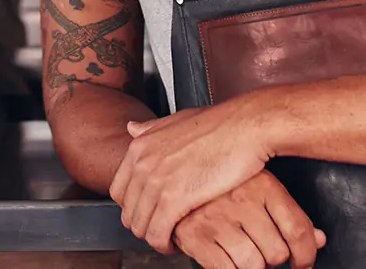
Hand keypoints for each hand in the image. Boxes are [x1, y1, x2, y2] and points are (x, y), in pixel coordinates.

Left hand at [112, 103, 272, 252]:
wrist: (246, 127)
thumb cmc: (220, 125)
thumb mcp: (177, 121)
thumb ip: (152, 129)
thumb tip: (132, 128)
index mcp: (140, 146)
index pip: (119, 190)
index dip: (133, 207)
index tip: (148, 213)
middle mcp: (142, 163)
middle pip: (127, 211)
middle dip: (143, 224)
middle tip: (160, 229)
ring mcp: (156, 181)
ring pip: (140, 225)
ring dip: (153, 238)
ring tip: (169, 240)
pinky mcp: (174, 199)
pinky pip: (157, 233)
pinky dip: (163, 244)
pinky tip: (176, 244)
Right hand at [171, 171, 324, 268]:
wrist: (173, 172)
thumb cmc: (221, 182)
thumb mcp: (260, 187)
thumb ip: (290, 215)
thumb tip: (319, 240)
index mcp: (263, 185)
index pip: (298, 230)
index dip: (306, 255)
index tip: (303, 262)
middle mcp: (242, 201)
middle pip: (277, 252)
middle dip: (274, 260)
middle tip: (264, 253)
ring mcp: (217, 219)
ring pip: (254, 265)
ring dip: (253, 267)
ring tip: (245, 256)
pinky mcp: (196, 235)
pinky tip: (228, 261)